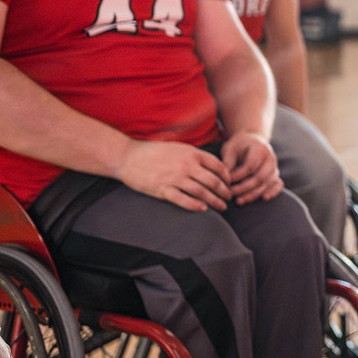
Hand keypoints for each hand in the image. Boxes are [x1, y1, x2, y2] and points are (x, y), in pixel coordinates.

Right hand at [116, 140, 232, 211]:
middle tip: (229, 198)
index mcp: (192, 153)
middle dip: (225, 192)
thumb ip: (195, 155)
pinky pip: (184, 200)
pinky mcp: (163, 189)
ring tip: (221, 207)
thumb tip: (212, 165)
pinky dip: (196, 206)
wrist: (127, 156)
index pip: (218, 166)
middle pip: (213, 182)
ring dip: (215, 201)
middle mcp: (186, 165)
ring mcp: (175, 178)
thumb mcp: (178, 147)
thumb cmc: (153, 151)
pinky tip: (203, 209)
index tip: (230, 184)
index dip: (227, 177)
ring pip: (202, 193)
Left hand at [222, 131, 280, 205]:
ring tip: (239, 201)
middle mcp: (270, 158)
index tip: (226, 182)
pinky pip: (278, 185)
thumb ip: (228, 162)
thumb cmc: (239, 145)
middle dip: (244, 188)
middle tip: (230, 194)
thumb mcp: (230, 148)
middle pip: (259, 177)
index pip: (250, 166)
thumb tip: (224, 179)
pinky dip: (273, 192)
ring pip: (267, 183)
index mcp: (260, 148)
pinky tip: (264, 198)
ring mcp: (275, 167)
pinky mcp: (275, 174)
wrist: (252, 141)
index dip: (238, 176)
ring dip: (253, 194)